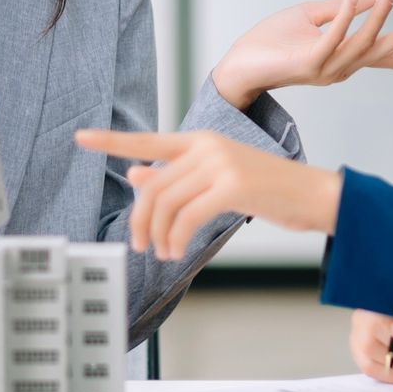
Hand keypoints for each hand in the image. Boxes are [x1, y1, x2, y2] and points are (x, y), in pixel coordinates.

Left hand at [74, 128, 342, 260]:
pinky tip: (176, 251)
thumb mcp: (217, 179)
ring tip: (163, 253)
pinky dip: (176, 239)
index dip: (111, 141)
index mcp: (200, 140)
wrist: (312, 195)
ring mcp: (220, 163)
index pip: (148, 140)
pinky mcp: (232, 186)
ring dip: (158, 235)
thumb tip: (134, 175)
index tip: (80, 138)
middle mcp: (206, 146)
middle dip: (140, 220)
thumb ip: (177, 177)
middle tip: (140, 245)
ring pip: (166, 203)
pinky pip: (187, 216)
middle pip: (152, 185)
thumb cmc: (266, 189)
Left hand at [210, 0, 392, 109]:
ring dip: (380, 13)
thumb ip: (339, 8)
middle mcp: (343, 68)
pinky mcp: (307, 64)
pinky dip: (346, 18)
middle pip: (387, 51)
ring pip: (363, 42)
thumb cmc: (271, 42)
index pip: (390, 56)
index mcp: (347, 57)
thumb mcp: (309, 18)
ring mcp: (327, 69)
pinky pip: (332, 40)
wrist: (239, 65)